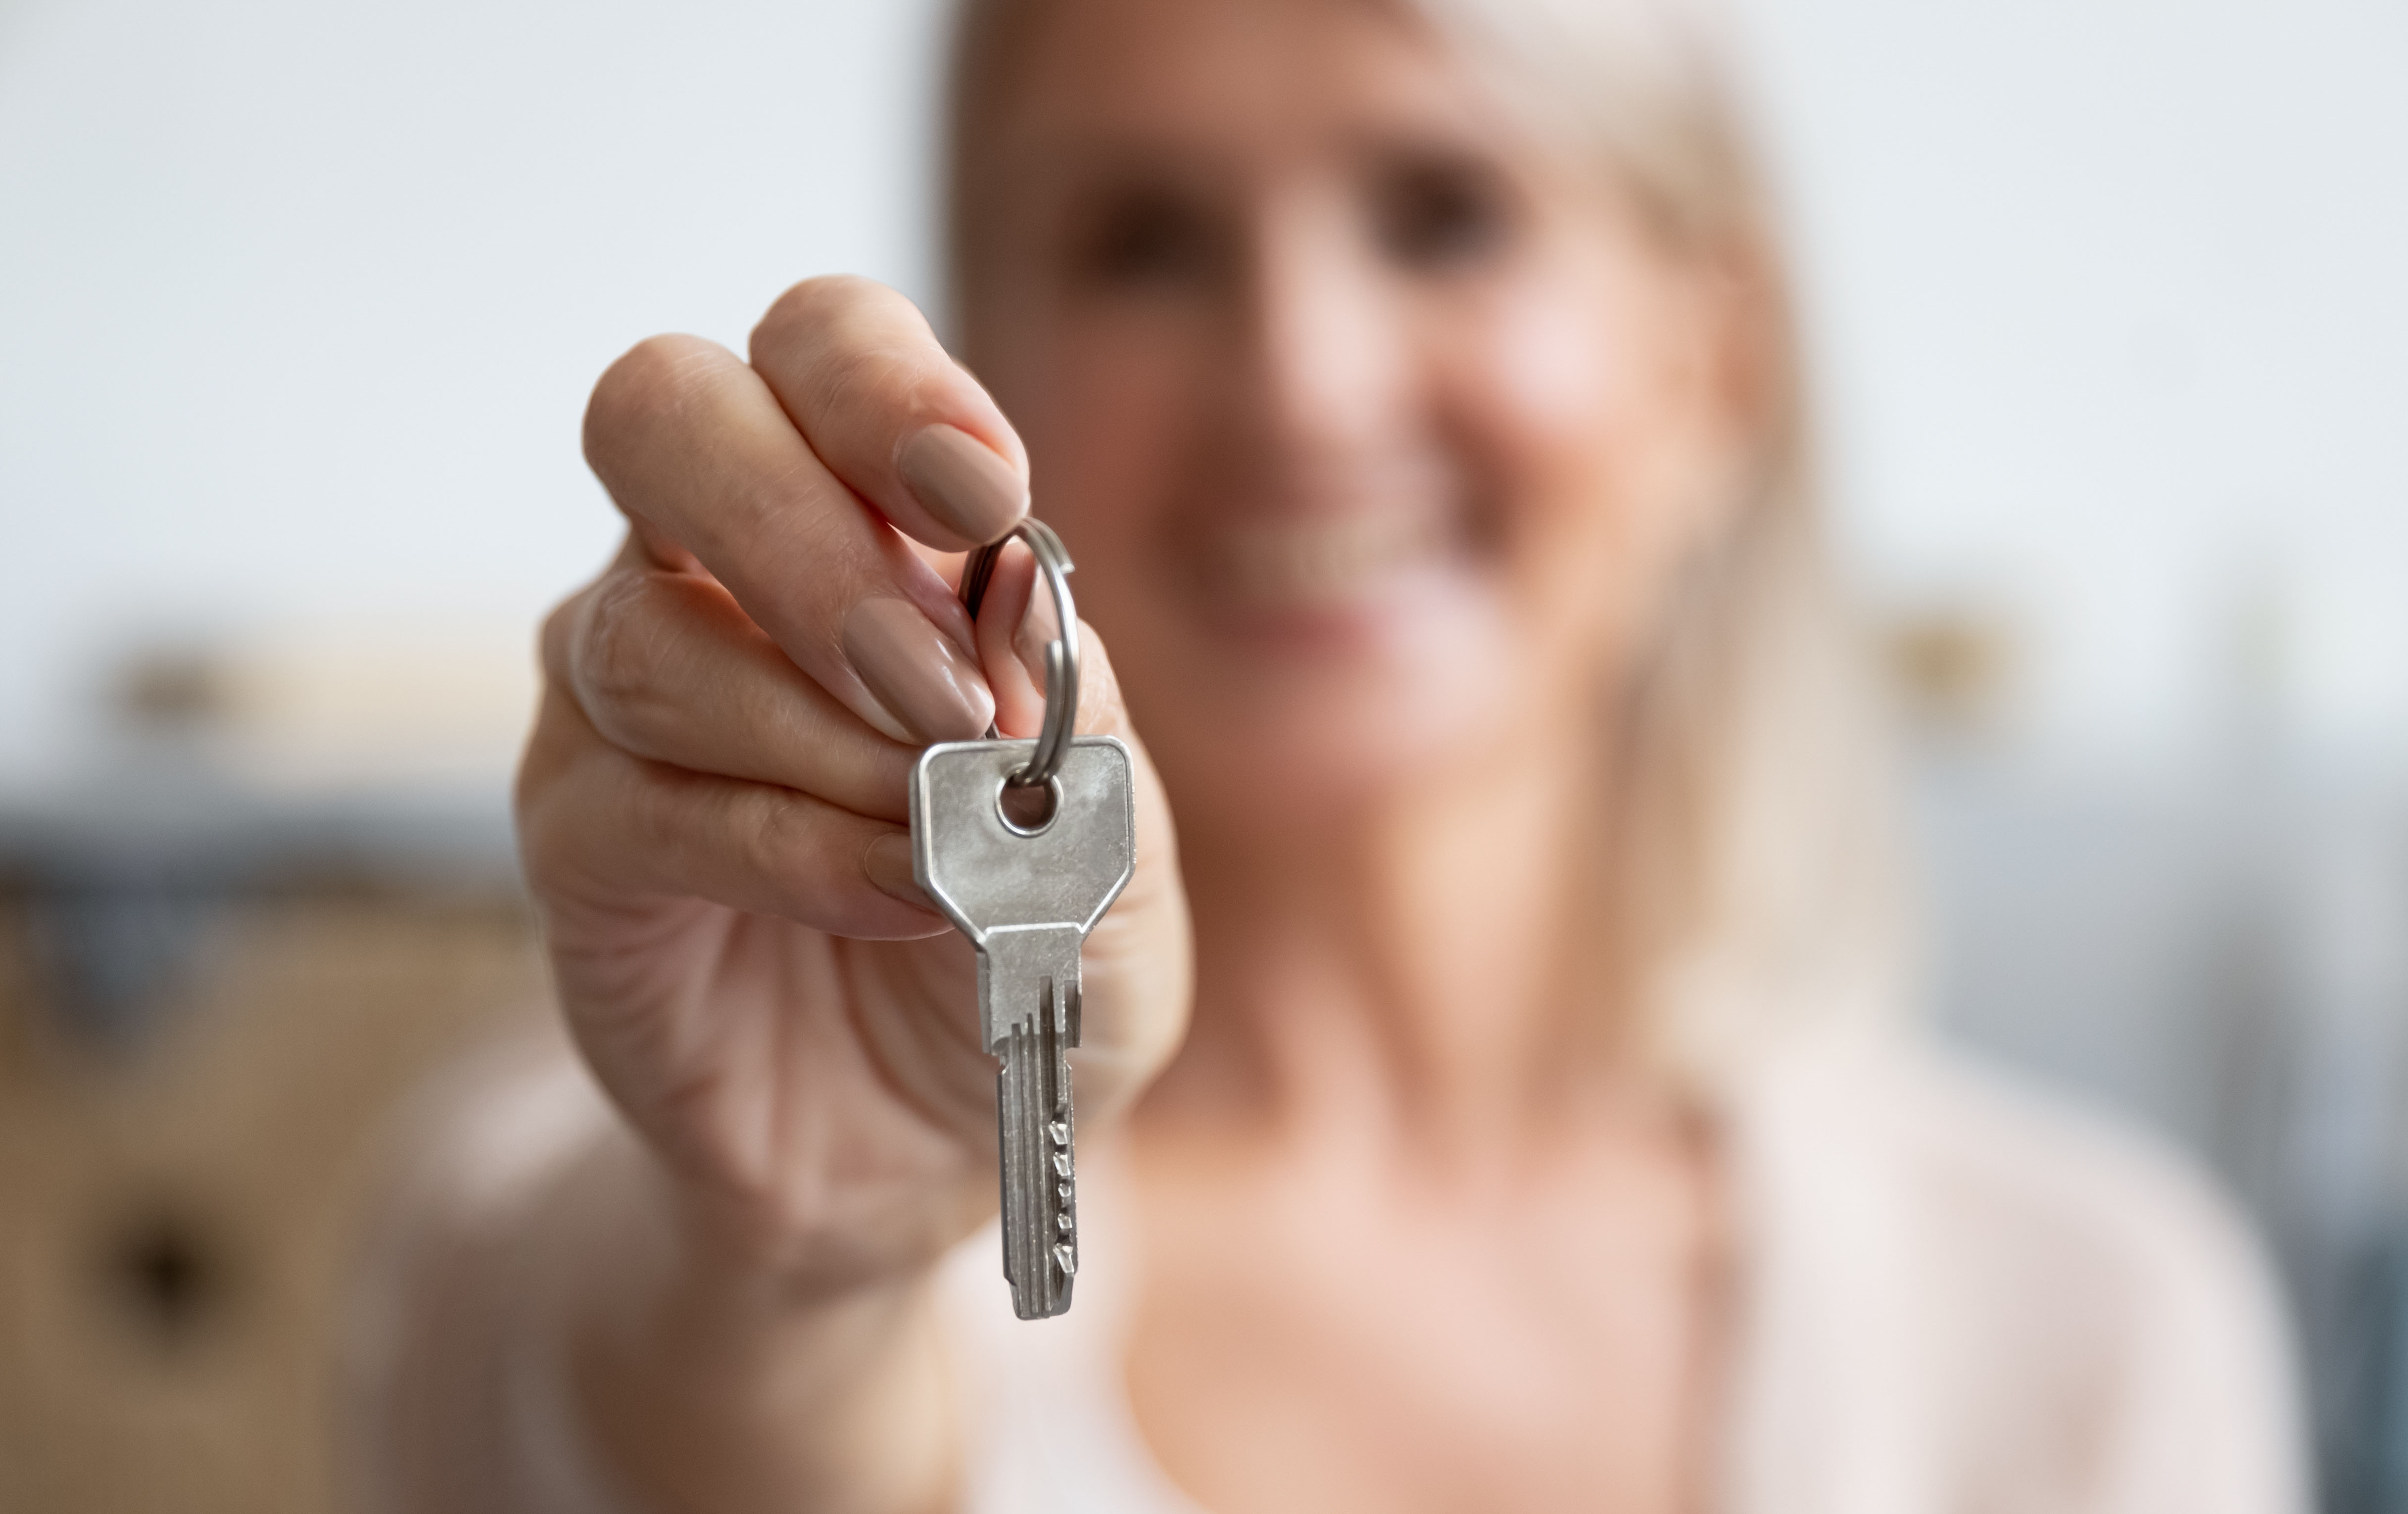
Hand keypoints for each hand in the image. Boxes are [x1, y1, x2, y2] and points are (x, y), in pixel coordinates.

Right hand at [517, 276, 1190, 1298]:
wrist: (927, 1140)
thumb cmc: (1028, 953)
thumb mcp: (1118, 858)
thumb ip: (1084, 737)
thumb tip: (1022, 613)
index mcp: (858, 518)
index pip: (816, 347)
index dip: (882, 386)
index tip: (984, 501)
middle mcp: (712, 573)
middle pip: (663, 412)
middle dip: (800, 534)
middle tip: (932, 681)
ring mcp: (621, 704)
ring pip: (647, 635)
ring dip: (817, 734)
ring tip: (936, 838)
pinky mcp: (575, 842)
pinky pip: (637, 800)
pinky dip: (787, 847)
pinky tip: (890, 899)